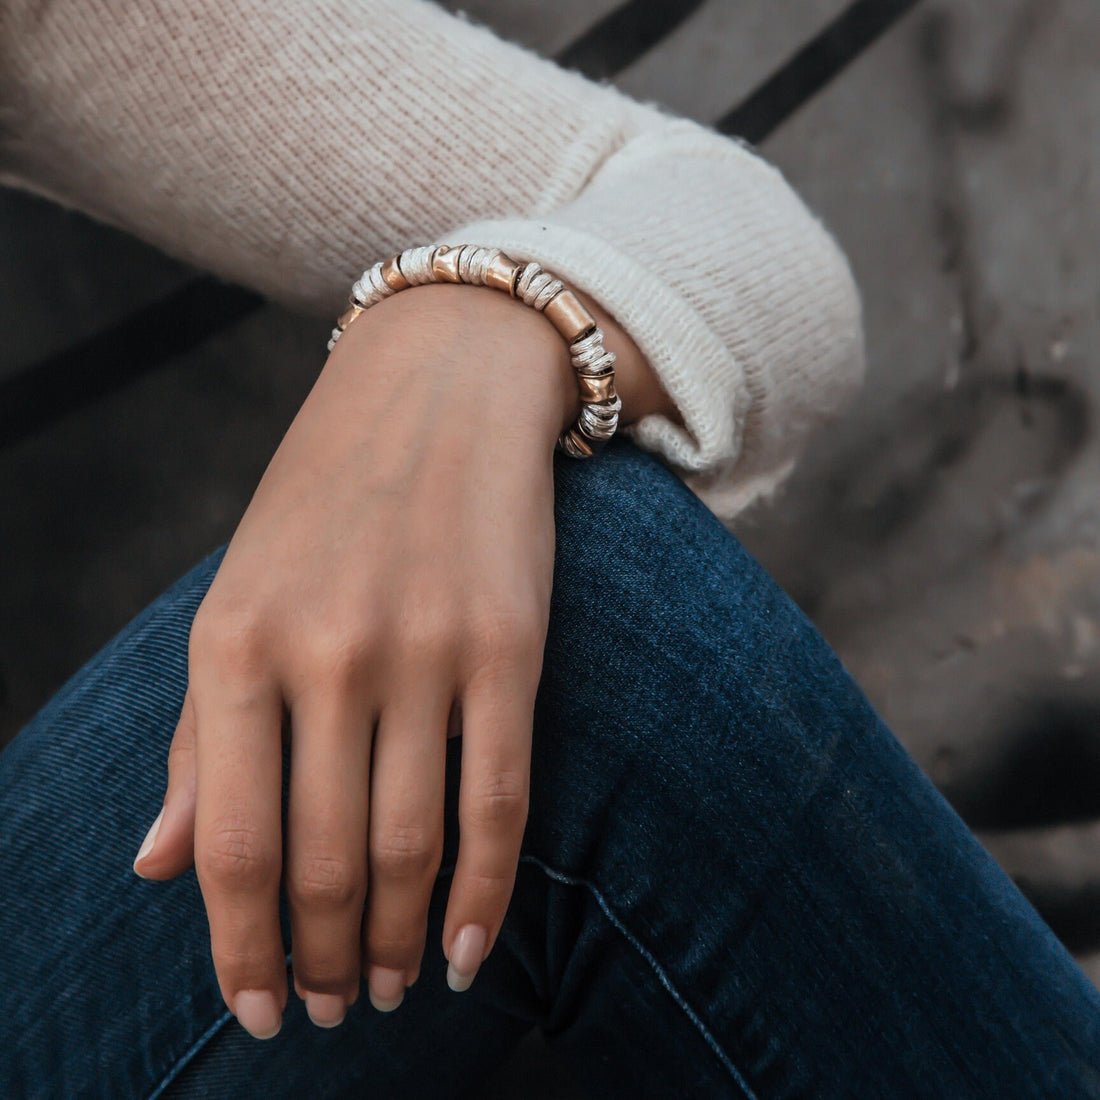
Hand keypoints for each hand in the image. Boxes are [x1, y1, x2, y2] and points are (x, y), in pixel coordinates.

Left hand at [132, 282, 580, 1035]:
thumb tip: (160, 866)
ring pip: (409, 844)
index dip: (239, 950)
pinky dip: (486, 893)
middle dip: (322, 960)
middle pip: (323, 860)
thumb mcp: (237, 596)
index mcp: (234, 640)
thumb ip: (202, 735)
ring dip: (396, 940)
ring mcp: (425, 648)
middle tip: (333, 1009)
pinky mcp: (509, 645)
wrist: (440, 386)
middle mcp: (326, 652)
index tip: (258, 1012)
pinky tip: (469, 949)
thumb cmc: (325, 498)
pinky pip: (500, 800)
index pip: (230, 844)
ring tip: (390, 985)